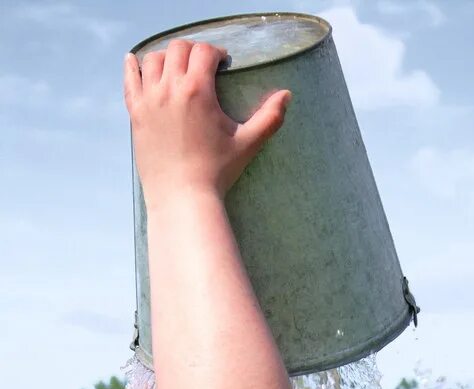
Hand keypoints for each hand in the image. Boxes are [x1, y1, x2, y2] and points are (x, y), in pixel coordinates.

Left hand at [123, 39, 291, 207]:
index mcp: (197, 91)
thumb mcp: (247, 144)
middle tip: (202, 64)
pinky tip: (134, 60)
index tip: (222, 62)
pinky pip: (129, 80)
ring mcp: (149, 100)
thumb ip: (269, 118)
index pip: (204, 52)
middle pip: (178, 49)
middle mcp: (170, 89)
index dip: (216, 52)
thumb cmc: (217, 172)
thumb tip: (287, 95)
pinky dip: (132, 66)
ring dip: (166, 57)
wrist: (183, 198)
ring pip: (152, 59)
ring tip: (175, 67)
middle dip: (193, 51)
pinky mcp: (136, 114)